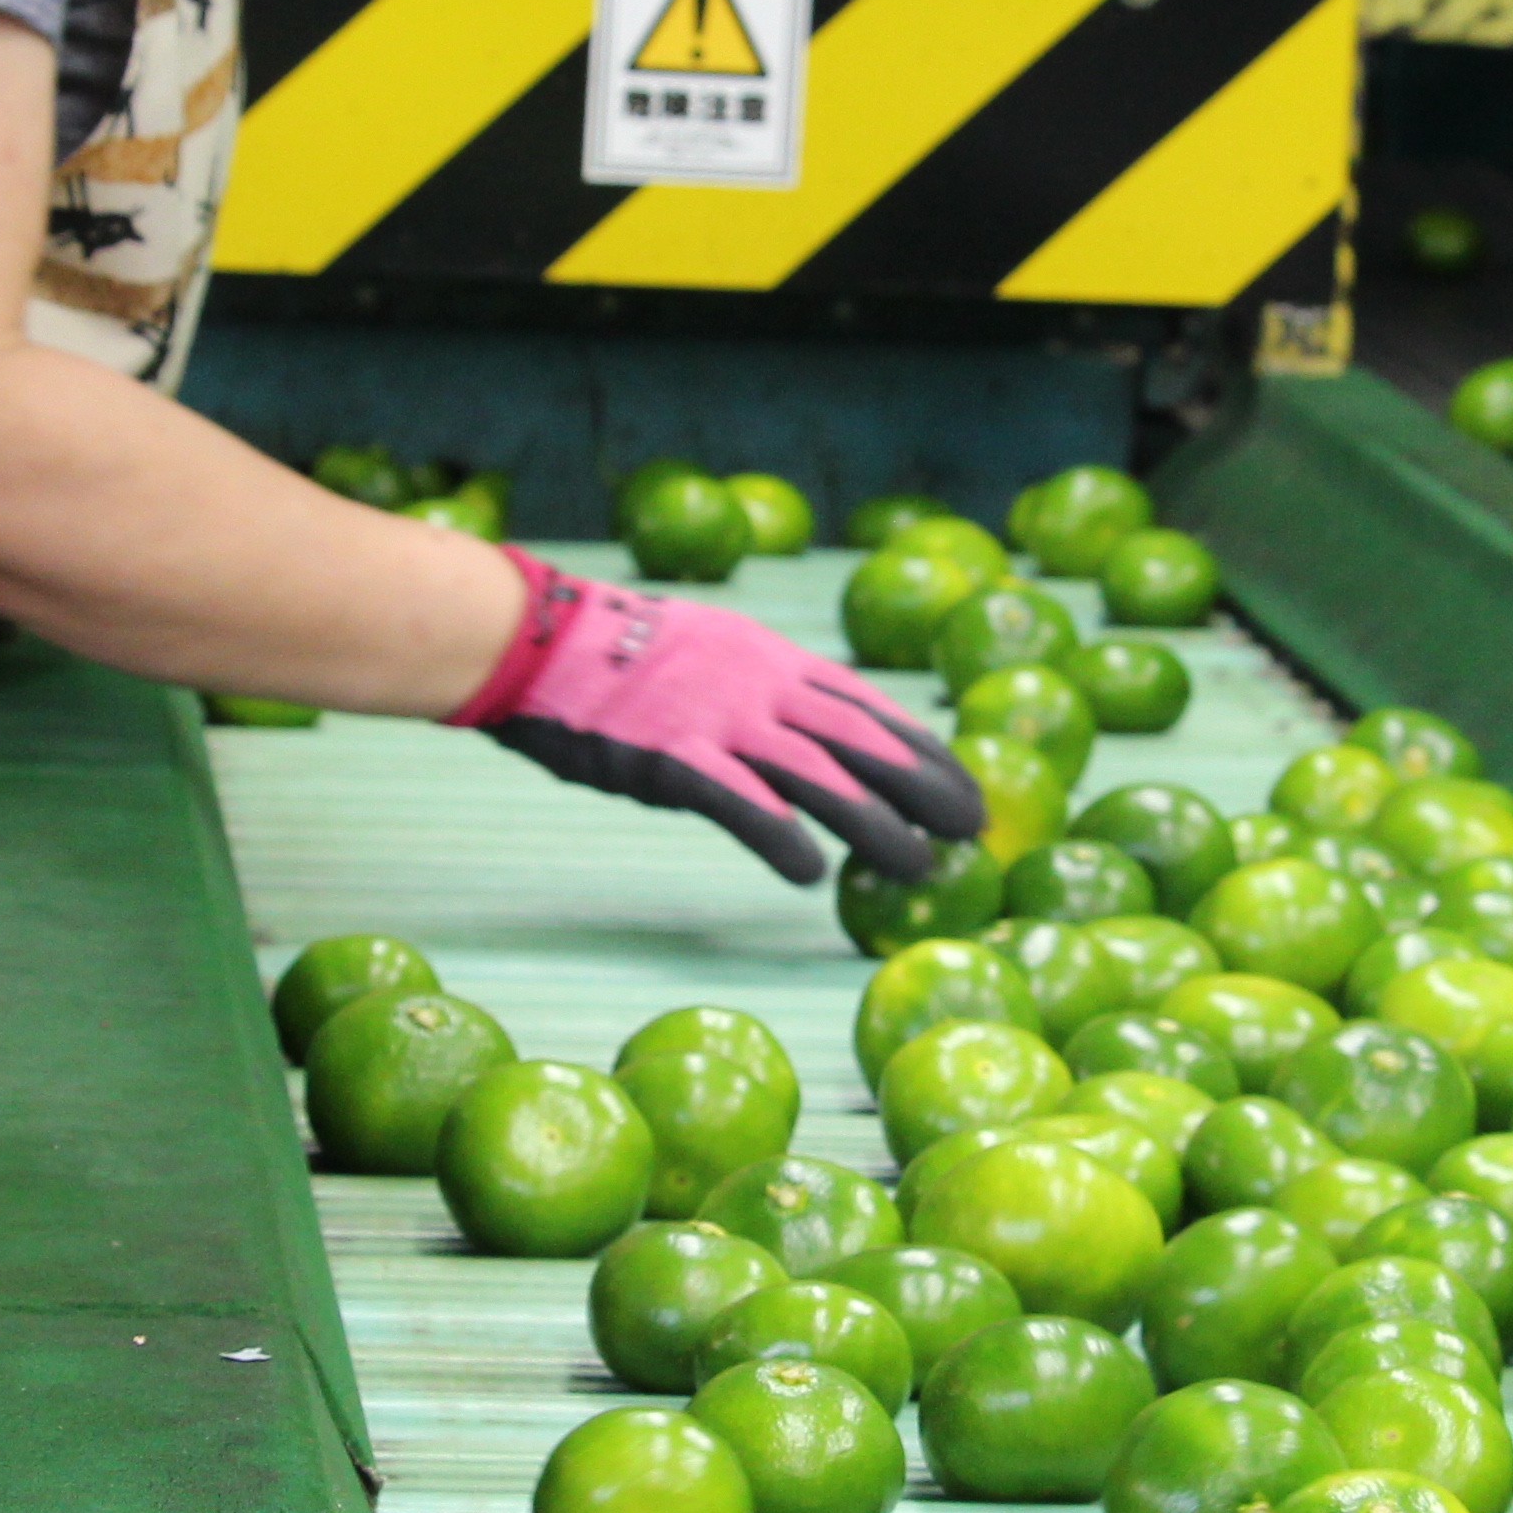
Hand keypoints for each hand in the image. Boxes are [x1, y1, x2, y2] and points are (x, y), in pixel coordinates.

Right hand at [453, 549, 984, 884]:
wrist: (539, 639)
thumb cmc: (618, 658)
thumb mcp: (712, 654)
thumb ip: (763, 695)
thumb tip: (813, 742)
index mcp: (771, 659)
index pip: (869, 705)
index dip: (924, 748)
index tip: (965, 785)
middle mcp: (760, 685)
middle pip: (862, 739)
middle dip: (925, 786)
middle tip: (973, 830)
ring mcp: (718, 719)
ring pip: (818, 775)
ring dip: (876, 824)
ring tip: (919, 867)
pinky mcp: (671, 756)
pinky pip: (738, 801)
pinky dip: (780, 837)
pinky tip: (812, 874)